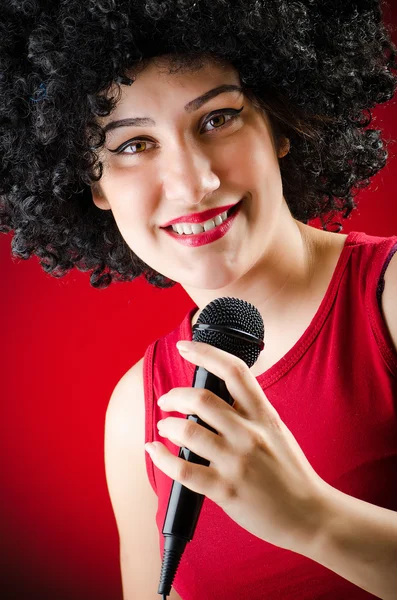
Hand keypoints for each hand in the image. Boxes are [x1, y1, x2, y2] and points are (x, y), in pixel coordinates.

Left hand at [146, 340, 328, 552]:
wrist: (311, 514)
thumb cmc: (290, 472)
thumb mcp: (276, 431)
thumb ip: (250, 412)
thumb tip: (218, 393)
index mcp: (264, 415)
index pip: (234, 370)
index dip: (205, 352)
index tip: (185, 346)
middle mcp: (250, 433)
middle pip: (201, 399)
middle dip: (175, 395)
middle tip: (167, 400)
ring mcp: (237, 461)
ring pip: (189, 431)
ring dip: (168, 425)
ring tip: (164, 427)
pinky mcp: (226, 490)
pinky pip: (184, 470)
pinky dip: (161, 458)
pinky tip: (154, 451)